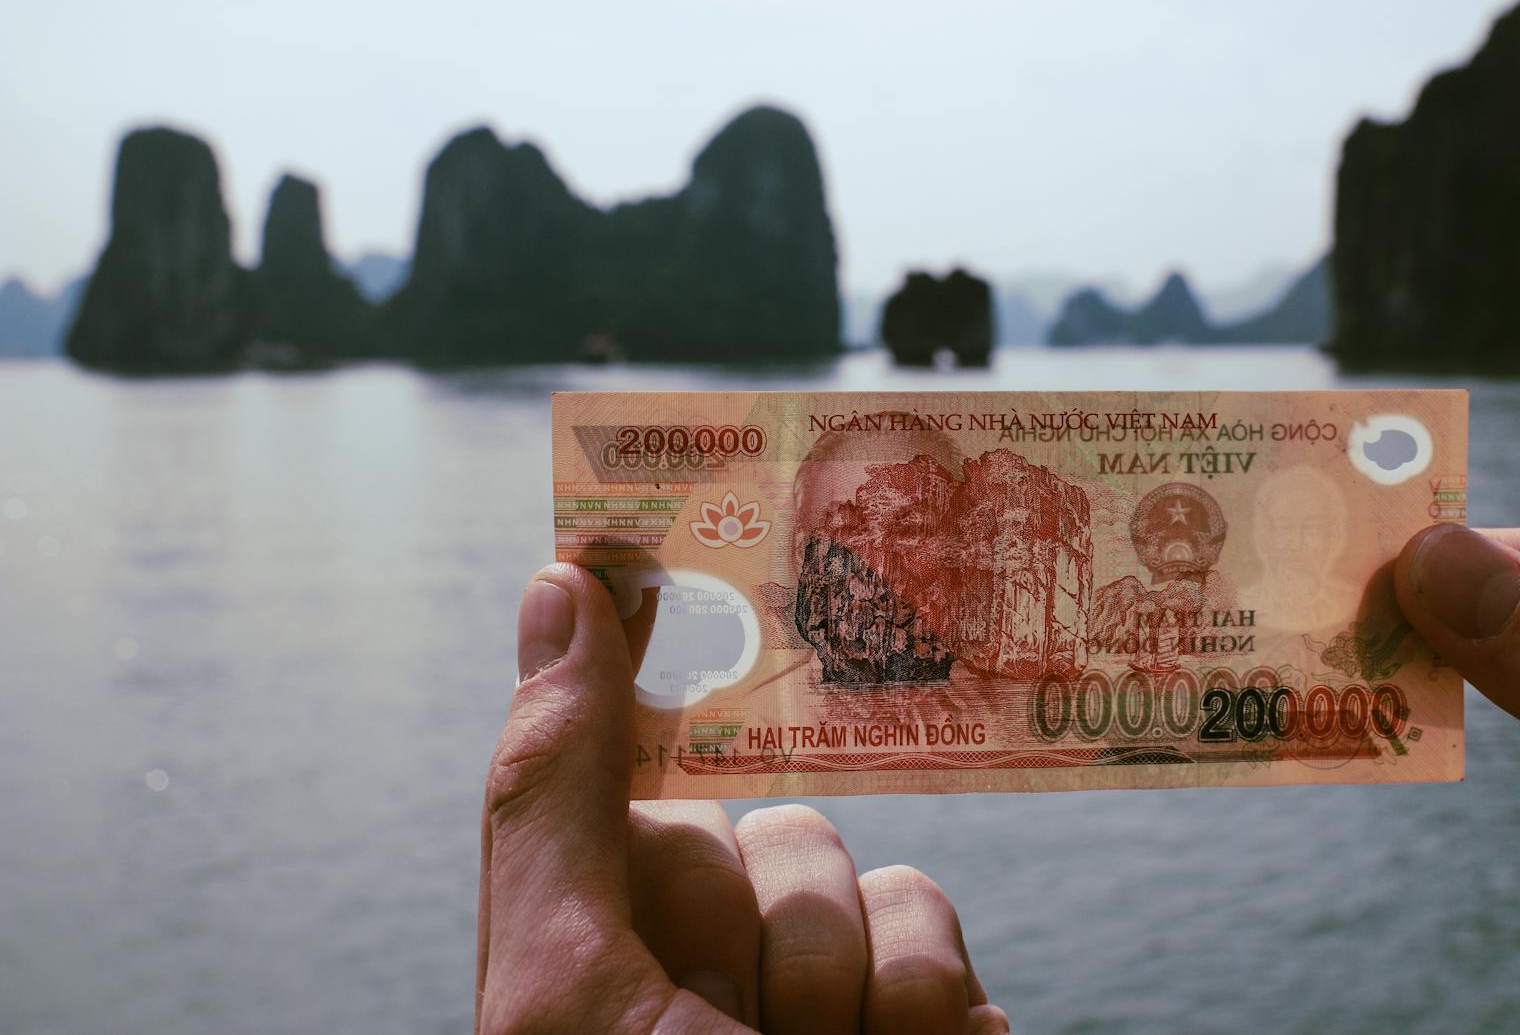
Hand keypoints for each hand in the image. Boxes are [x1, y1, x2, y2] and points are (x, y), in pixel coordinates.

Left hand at [476, 564, 1008, 1034]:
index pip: (628, 777)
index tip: (661, 560)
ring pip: (862, 871)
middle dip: (756, 913)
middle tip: (715, 1007)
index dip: (641, 671)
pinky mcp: (919, 1012)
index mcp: (594, 945)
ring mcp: (819, 990)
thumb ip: (556, 795)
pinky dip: (924, 1003)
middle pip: (763, 819)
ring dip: (843, 975)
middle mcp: (704, 959)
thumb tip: (555, 589)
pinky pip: (934, 929)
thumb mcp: (566, 977)